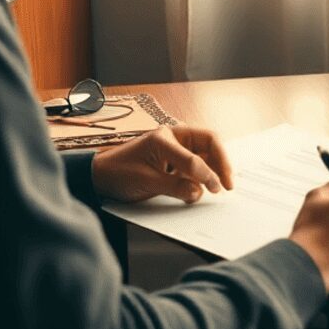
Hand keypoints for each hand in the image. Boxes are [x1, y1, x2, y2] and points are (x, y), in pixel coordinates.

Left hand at [92, 125, 233, 203]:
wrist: (100, 177)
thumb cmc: (118, 173)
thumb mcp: (147, 181)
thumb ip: (175, 185)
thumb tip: (199, 191)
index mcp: (166, 137)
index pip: (196, 153)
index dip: (208, 172)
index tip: (216, 188)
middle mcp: (175, 139)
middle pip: (209, 144)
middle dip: (221, 164)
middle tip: (229, 185)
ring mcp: (176, 150)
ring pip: (206, 155)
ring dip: (215, 171)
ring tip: (220, 189)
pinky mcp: (176, 163)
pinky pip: (197, 167)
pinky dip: (204, 178)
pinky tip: (206, 190)